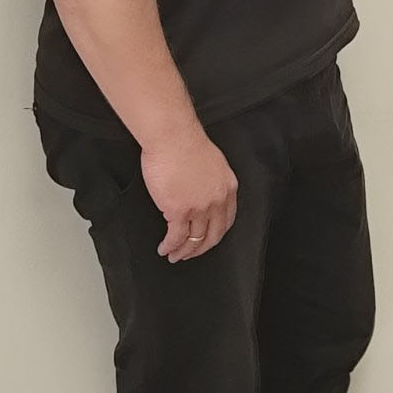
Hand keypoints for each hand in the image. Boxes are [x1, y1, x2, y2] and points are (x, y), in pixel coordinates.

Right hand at [140, 128, 238, 262]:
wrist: (173, 136)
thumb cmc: (186, 143)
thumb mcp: (212, 164)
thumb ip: (211, 182)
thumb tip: (202, 194)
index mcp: (227, 186)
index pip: (227, 220)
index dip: (216, 234)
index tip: (207, 240)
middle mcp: (217, 199)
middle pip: (213, 235)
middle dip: (200, 249)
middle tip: (190, 254)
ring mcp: (199, 207)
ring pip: (194, 239)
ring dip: (183, 251)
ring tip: (175, 255)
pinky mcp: (179, 210)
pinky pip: (176, 237)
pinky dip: (170, 246)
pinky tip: (164, 248)